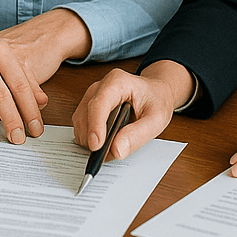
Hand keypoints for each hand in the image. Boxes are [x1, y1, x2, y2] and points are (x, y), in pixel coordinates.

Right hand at [71, 61, 194, 160]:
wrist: (155, 92)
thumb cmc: (156, 101)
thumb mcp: (156, 119)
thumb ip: (138, 135)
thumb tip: (116, 150)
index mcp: (118, 82)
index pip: (99, 103)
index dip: (95, 126)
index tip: (96, 146)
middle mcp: (100, 86)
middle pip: (85, 114)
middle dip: (93, 137)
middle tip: (108, 154)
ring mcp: (92, 95)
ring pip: (80, 120)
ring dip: (89, 139)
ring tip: (109, 147)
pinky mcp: (88, 105)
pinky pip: (81, 124)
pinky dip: (89, 137)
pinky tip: (104, 142)